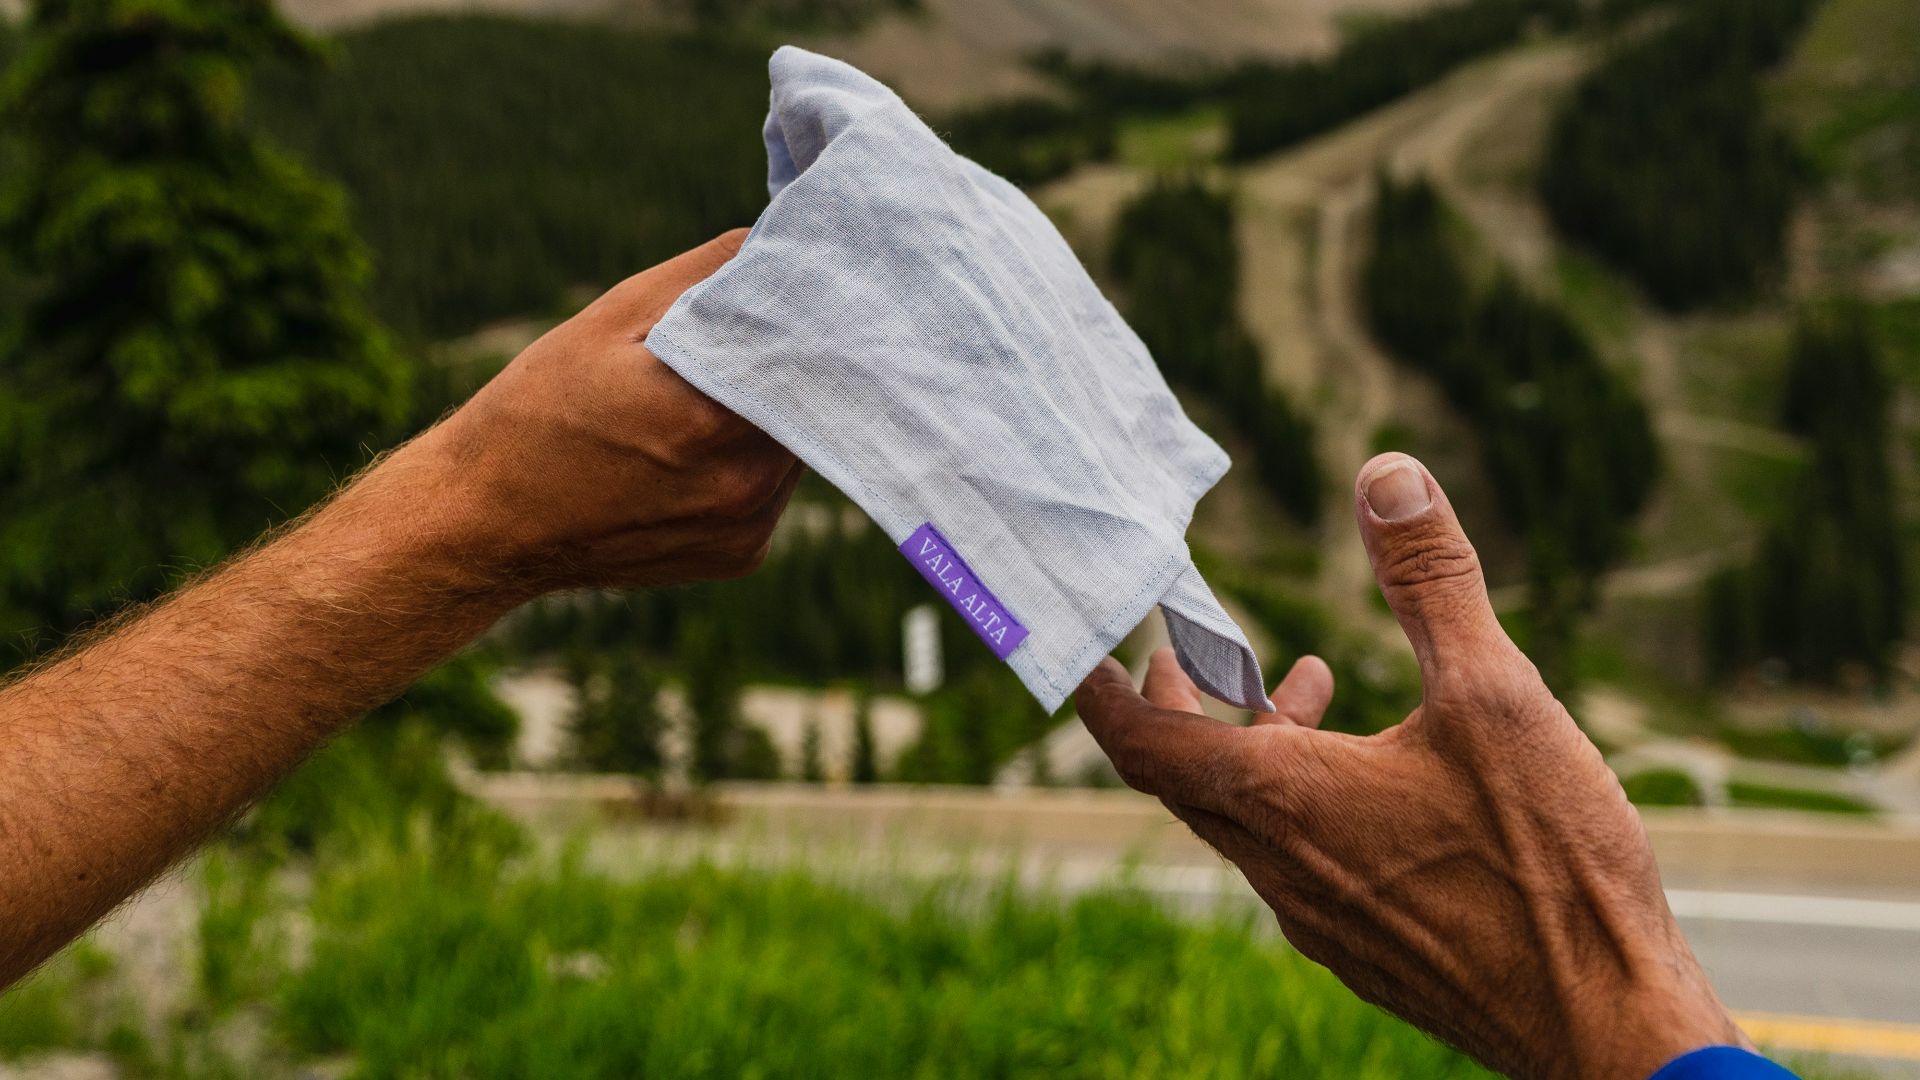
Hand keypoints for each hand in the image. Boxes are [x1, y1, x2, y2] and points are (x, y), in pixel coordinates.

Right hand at [405, 228, 800, 594]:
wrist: (490, 520)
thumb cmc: (540, 410)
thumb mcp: (612, 320)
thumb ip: (706, 274)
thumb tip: (778, 237)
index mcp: (711, 418)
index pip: (807, 349)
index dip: (807, 314)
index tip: (799, 287)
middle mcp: (743, 482)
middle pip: (812, 398)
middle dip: (791, 362)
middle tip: (757, 333)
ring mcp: (747, 526)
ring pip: (798, 443)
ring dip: (776, 412)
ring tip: (715, 394)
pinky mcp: (742, 555)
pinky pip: (774, 488)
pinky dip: (755, 459)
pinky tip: (700, 449)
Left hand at [1076, 453, 1743, 1079]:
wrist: (1606, 1024)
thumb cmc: (1550, 865)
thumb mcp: (1495, 696)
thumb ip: (1430, 583)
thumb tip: (1383, 476)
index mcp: (1284, 802)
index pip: (1144, 743)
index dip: (1106, 692)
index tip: (1085, 651)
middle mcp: (1282, 868)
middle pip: (1187, 777)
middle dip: (1183, 702)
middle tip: (1197, 647)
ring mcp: (1321, 920)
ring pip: (1249, 821)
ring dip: (1257, 748)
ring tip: (1310, 685)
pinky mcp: (1368, 951)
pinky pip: (1299, 863)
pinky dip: (1302, 802)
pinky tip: (1379, 778)